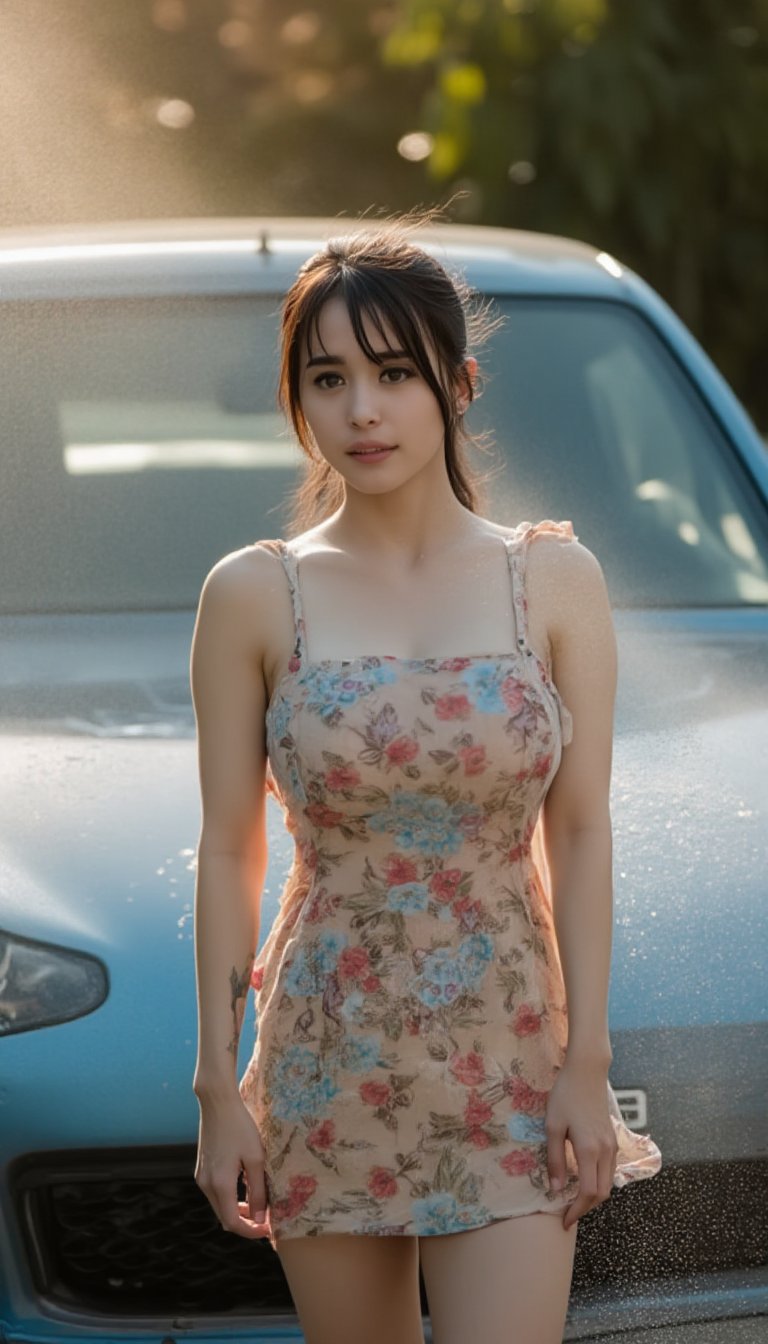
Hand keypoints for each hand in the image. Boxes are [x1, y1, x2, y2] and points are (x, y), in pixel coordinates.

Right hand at [195, 1092, 270, 1238]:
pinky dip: (230, 1198)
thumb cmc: (240, 1127)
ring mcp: (201, 1177)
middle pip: (225, 1217)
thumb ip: (258, 1191)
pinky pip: (216, 1193)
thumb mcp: (256, 1158)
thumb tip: (259, 1219)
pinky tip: (246, 1188)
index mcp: (220, 1184)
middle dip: (246, 1223)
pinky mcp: (201, 1169)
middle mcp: (206, 1185)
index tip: (269, 1230)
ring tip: (259, 1206)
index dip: (251, 1231)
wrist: (218, 1103)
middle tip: (267, 1220)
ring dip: (238, 1211)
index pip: (233, 1223)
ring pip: (220, 1206)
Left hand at [545, 1061, 617, 1231]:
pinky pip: (609, 1170)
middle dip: (585, 1208)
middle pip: (602, 1193)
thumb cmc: (565, 1095)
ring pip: (608, 1183)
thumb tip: (556, 1188)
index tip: (563, 1221)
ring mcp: (613, 1145)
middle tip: (567, 1214)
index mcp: (589, 1150)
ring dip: (593, 1196)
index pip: (588, 1193)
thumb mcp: (553, 1126)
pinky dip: (599, 1182)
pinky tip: (584, 1179)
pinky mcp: (613, 1139)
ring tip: (573, 1200)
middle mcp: (606, 1152)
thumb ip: (555, 1159)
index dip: (576, 1211)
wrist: (587, 1071)